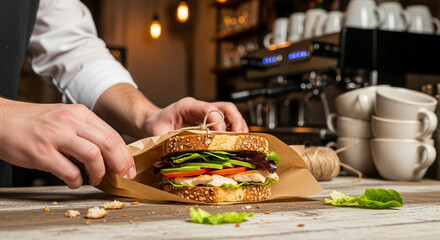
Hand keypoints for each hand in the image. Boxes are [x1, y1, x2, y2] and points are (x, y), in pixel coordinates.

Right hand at [0, 99, 135, 187]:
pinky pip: (69, 171)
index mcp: (80, 113)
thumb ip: (86, 132)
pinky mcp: (41, 153)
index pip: (112, 134)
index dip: (125, 155)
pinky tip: (74, 181)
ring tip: (96, 179)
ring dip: (99, 173)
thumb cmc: (35, 123)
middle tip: (121, 177)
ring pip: (93, 156)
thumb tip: (110, 155)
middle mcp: (70, 122)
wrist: (1, 120)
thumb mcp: (65, 119)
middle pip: (108, 143)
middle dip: (120, 165)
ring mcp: (55, 136)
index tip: (129, 169)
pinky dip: (76, 181)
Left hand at [142, 97, 248, 135]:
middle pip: (226, 108)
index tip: (219, 136)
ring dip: (238, 127)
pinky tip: (235, 144)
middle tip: (239, 136)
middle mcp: (200, 108)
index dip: (217, 121)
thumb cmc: (154, 125)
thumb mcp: (158, 133)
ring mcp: (206, 114)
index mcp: (187, 106)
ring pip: (230, 114)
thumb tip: (184, 153)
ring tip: (241, 142)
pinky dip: (234, 133)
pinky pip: (227, 124)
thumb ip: (171, 140)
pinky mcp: (210, 122)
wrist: (151, 122)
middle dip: (236, 121)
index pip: (208, 108)